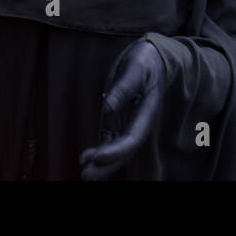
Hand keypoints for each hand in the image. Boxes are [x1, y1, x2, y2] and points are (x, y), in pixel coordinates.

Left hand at [79, 40, 164, 179]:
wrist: (151, 60)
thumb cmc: (145, 62)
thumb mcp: (136, 68)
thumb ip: (123, 88)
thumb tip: (107, 107)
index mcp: (148, 111)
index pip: (133, 137)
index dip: (116, 150)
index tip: (98, 157)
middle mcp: (139, 123)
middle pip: (125, 150)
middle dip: (107, 165)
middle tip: (86, 175)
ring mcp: (128, 124)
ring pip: (116, 149)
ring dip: (101, 163)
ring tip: (84, 171)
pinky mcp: (119, 122)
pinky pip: (109, 141)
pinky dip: (98, 151)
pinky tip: (85, 158)